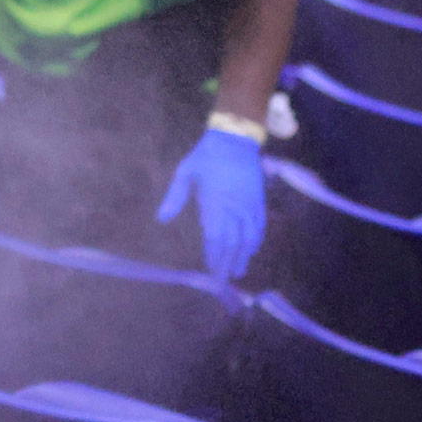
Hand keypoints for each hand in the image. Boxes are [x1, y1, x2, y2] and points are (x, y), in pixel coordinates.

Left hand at [158, 128, 266, 281]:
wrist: (235, 140)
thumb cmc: (206, 156)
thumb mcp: (185, 172)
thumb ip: (174, 197)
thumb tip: (161, 220)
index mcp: (215, 203)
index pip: (216, 238)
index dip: (214, 257)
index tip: (210, 273)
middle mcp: (235, 208)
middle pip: (233, 243)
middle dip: (228, 264)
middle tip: (222, 282)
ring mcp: (250, 206)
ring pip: (249, 238)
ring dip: (243, 257)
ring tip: (237, 272)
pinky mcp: (259, 202)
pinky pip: (260, 227)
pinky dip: (255, 242)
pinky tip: (251, 251)